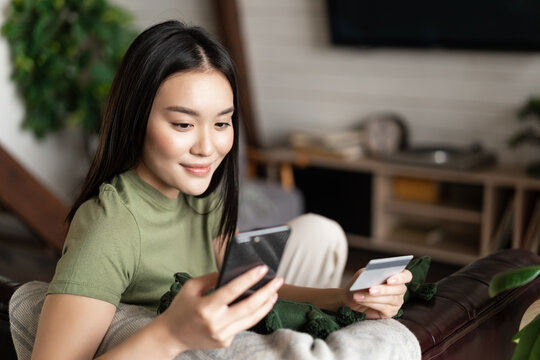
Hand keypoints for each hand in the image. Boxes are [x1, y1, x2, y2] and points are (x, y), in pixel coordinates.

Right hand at [158, 266, 281, 353]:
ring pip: (251, 319)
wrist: (171, 336)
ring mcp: (222, 335)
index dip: (249, 279)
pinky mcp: (225, 341)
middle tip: (278, 281)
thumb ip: (211, 278)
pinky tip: (259, 306)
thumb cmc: (180, 308)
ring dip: (266, 305)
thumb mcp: (191, 288)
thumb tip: (231, 273)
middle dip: (267, 292)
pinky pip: (242, 326)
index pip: (233, 290)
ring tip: (274, 293)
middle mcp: (216, 323)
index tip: (262, 269)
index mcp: (206, 307)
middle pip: (249, 306)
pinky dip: (252, 315)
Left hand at [343, 268, 411, 318]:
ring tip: (358, 296)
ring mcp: (397, 301)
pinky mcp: (391, 312)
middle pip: (399, 289)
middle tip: (371, 290)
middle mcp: (399, 289)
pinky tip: (361, 300)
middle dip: (384, 289)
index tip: (389, 280)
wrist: (352, 298)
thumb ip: (369, 272)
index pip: (406, 276)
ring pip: (390, 299)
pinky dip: (371, 304)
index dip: (400, 277)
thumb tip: (373, 274)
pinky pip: (384, 308)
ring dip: (372, 297)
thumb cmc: (360, 284)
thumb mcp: (362, 275)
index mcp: (396, 276)